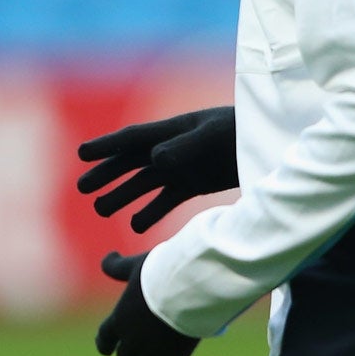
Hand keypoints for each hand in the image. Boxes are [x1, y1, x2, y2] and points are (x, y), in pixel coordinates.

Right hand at [76, 106, 236, 231]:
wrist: (274, 145)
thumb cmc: (244, 132)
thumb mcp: (214, 136)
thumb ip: (185, 147)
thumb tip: (154, 160)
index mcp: (173, 129)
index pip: (132, 138)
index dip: (106, 146)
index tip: (81, 154)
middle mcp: (173, 148)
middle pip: (132, 162)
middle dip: (107, 174)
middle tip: (81, 189)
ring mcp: (184, 166)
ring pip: (145, 183)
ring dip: (124, 195)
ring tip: (101, 209)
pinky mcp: (197, 183)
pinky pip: (167, 198)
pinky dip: (152, 211)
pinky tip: (136, 225)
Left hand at [94, 251, 199, 355]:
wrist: (185, 289)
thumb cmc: (159, 273)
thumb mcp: (134, 267)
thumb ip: (117, 266)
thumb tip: (108, 256)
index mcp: (119, 320)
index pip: (104, 339)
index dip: (104, 346)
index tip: (107, 350)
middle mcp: (132, 341)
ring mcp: (153, 354)